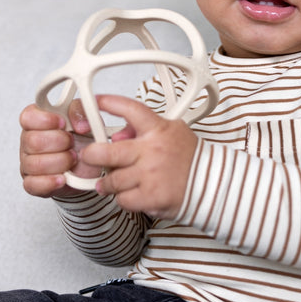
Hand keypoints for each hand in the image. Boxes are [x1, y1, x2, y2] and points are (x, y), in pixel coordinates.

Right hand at [19, 103, 102, 197]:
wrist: (89, 168)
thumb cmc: (82, 141)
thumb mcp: (86, 120)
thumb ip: (81, 112)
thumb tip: (80, 123)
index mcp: (37, 122)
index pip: (28, 117)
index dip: (46, 120)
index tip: (63, 123)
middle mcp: (28, 142)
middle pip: (32, 141)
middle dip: (60, 142)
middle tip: (72, 143)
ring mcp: (28, 164)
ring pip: (35, 164)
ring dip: (60, 162)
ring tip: (73, 159)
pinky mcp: (32, 184)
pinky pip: (33, 184)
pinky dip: (51, 181)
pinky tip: (63, 177)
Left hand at [80, 95, 197, 218]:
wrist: (212, 183)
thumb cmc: (189, 158)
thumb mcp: (173, 132)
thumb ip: (145, 129)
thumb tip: (118, 134)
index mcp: (158, 130)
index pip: (130, 109)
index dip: (109, 103)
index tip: (95, 102)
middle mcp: (152, 151)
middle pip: (106, 152)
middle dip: (91, 155)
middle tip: (89, 157)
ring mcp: (150, 175)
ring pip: (111, 180)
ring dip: (108, 182)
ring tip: (111, 182)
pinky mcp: (150, 198)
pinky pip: (122, 199)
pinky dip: (123, 199)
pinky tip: (132, 194)